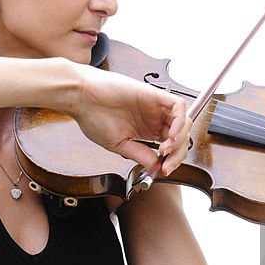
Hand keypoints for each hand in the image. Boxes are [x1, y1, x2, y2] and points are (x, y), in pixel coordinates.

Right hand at [69, 64, 190, 174]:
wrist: (81, 97)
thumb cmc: (93, 116)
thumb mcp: (118, 144)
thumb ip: (139, 154)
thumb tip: (156, 166)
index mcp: (146, 131)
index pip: (171, 147)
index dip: (171, 160)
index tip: (164, 170)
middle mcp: (154, 119)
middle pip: (180, 136)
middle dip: (178, 153)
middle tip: (167, 164)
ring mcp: (156, 107)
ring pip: (184, 122)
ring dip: (180, 139)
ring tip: (166, 150)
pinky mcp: (154, 94)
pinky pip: (178, 106)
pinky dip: (180, 121)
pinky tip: (170, 135)